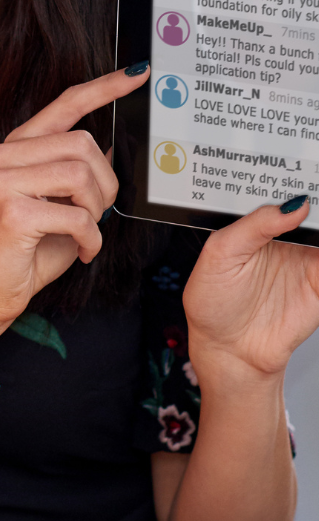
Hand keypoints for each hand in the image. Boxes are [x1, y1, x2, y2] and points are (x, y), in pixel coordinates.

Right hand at [0, 65, 149, 329]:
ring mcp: (2, 181)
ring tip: (86, 230)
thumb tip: (113, 146)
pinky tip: (82, 249)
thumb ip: (78, 170)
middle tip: (97, 212)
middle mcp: (2, 156)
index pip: (65, 104)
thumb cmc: (29, 247)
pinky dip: (91, 238)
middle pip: (83, 144)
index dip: (104, 87)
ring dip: (97, 209)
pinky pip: (76, 215)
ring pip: (81, 175)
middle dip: (105, 182)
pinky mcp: (11, 211)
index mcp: (16, 147)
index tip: (138, 73)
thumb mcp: (61, 202)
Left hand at [183, 196, 318, 379]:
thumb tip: (292, 205)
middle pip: (312, 210)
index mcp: (257, 225)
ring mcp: (307, 260)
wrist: (228, 349)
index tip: (307, 171)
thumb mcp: (219, 254)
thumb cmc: (213, 302)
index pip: (282, 195)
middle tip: (315, 189)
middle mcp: (285, 238)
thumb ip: (255, 225)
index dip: (295, 181)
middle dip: (316, 197)